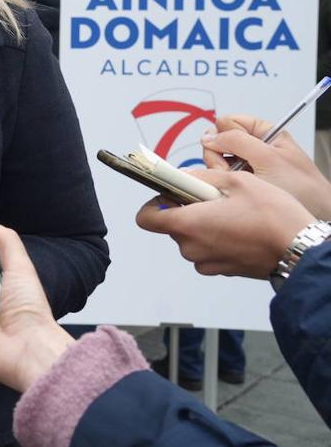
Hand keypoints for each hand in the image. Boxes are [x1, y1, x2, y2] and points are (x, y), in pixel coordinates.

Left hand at [135, 167, 314, 278]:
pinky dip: (217, 237)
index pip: (146, 218)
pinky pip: (208, 249)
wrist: (300, 249)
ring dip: (203, 223)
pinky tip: (239, 227)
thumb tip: (183, 176)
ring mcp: (207, 262)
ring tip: (231, 212)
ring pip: (192, 237)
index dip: (155, 203)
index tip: (171, 193)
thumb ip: (200, 176)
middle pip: (172, 225)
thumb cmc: (272, 217)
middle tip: (212, 197)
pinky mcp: (222, 270)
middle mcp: (191, 248)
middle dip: (186, 209)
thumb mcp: (236, 181)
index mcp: (188, 225)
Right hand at [201, 114, 330, 219]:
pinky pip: (222, 175)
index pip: (228, 121)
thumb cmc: (303, 188)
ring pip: (217, 158)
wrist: (316, 215)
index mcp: (264, 132)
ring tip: (237, 182)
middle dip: (218, 155)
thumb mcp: (268, 158)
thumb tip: (208, 137)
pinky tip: (236, 189)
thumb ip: (237, 141)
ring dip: (220, 170)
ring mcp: (247, 164)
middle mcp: (254, 146)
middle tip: (228, 171)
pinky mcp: (243, 181)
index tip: (226, 150)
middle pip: (218, 140)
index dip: (223, 134)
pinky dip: (224, 181)